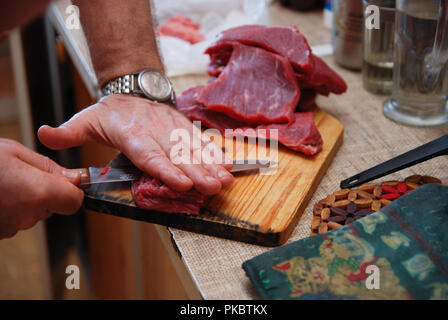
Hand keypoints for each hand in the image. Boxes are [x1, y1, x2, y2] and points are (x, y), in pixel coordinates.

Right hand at [0, 139, 83, 238]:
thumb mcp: (15, 152)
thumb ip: (49, 168)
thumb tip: (75, 178)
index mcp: (39, 192)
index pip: (75, 201)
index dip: (71, 190)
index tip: (63, 180)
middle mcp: (28, 215)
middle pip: (53, 207)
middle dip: (45, 192)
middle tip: (21, 174)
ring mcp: (11, 227)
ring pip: (33, 213)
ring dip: (25, 200)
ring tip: (3, 183)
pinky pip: (14, 220)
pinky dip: (9, 208)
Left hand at [38, 95, 233, 194]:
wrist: (135, 87)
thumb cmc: (111, 111)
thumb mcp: (86, 118)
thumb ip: (68, 131)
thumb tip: (45, 135)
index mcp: (132, 133)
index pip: (150, 154)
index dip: (165, 169)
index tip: (180, 183)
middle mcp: (157, 132)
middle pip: (178, 155)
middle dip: (197, 173)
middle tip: (212, 187)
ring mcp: (174, 130)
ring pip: (194, 149)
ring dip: (211, 165)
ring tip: (225, 180)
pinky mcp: (185, 129)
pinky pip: (202, 141)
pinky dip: (216, 153)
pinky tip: (229, 164)